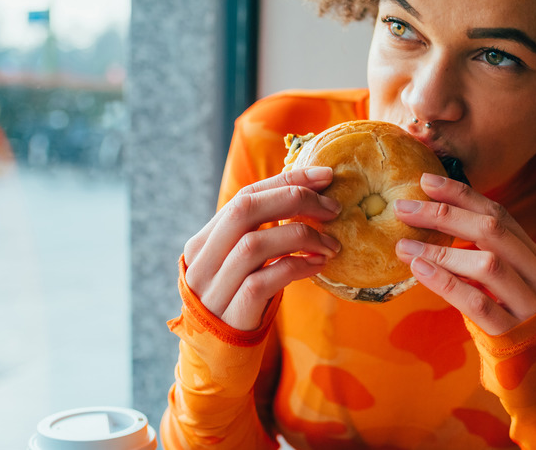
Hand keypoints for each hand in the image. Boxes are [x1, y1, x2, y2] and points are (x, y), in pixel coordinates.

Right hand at [183, 167, 342, 330]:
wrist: (218, 361)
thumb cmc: (239, 304)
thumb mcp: (242, 266)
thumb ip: (259, 235)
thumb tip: (308, 198)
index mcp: (203, 241)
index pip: (244, 196)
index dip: (286, 180)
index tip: (325, 175)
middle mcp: (202, 261)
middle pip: (245, 210)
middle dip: (295, 199)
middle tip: (333, 207)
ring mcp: (214, 287)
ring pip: (255, 244)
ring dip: (302, 237)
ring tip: (333, 244)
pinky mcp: (233, 312)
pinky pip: (267, 279)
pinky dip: (298, 266)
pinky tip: (320, 265)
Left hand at [393, 173, 535, 334]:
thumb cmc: (511, 327)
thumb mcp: (503, 288)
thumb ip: (482, 256)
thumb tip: (434, 221)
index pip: (500, 215)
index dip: (462, 195)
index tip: (426, 181)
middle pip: (492, 231)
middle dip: (446, 214)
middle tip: (404, 207)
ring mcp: (531, 307)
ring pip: (487, 264)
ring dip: (440, 249)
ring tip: (404, 244)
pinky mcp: (514, 336)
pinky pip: (477, 303)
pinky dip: (446, 282)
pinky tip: (420, 270)